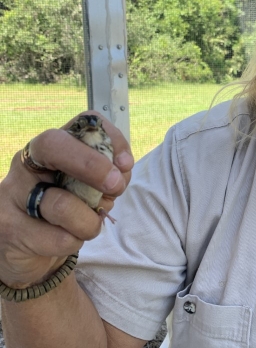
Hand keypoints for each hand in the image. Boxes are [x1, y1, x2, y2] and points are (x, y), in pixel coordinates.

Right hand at [0, 111, 133, 288]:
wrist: (29, 250)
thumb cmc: (67, 210)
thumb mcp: (90, 186)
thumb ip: (108, 174)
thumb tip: (121, 170)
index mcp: (52, 146)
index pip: (84, 122)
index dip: (112, 138)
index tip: (126, 164)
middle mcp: (27, 163)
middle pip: (55, 145)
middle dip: (93, 166)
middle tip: (115, 187)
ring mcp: (12, 194)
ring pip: (61, 203)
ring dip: (89, 221)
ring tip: (89, 226)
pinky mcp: (9, 229)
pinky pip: (58, 237)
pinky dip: (74, 242)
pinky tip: (68, 239)